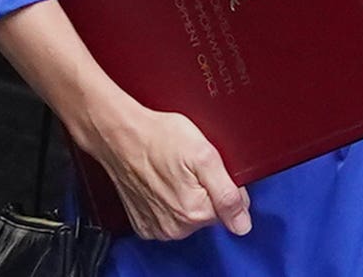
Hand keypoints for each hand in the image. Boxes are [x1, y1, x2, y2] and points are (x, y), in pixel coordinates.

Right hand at [90, 104, 250, 241]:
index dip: (224, 183)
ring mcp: (158, 227)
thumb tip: (243, 224)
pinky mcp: (144, 224)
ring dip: (185, 195)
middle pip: (209, 212)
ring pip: (188, 215)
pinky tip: (160, 182)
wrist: (119, 135)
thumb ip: (228, 193)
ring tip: (172, 171)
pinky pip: (167, 217)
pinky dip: (166, 201)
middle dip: (204, 189)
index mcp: (195, 212)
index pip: (231, 206)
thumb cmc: (158, 137)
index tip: (207, 168)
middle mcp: (176, 227)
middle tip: (188, 166)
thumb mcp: (204, 154)